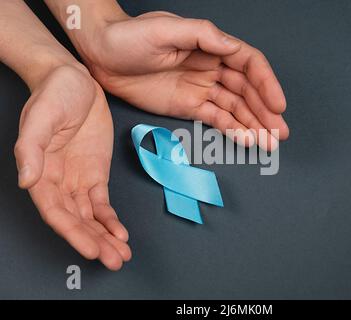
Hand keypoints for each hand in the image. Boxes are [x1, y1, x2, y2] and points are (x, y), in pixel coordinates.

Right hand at [14, 65, 130, 269]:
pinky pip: (102, 202)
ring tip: (120, 254)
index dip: (72, 233)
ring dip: (104, 237)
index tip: (91, 250)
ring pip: (90, 216)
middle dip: (94, 242)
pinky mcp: (95, 173)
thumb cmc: (53, 95)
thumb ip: (31, 149)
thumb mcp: (40, 118)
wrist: (74, 81)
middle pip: (75, 220)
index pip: (55, 211)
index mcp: (41, 172)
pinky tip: (120, 233)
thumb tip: (27, 181)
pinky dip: (111, 219)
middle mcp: (58, 181)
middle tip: (113, 260)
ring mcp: (78, 179)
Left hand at [69, 10, 289, 149]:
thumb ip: (201, 36)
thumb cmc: (130, 36)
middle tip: (280, 133)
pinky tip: (245, 140)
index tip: (277, 105)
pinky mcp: (188, 106)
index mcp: (211, 46)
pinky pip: (215, 119)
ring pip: (235, 108)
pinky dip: (231, 130)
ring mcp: (201, 88)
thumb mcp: (165, 29)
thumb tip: (232, 47)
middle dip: (265, 112)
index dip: (267, 84)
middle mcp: (211, 67)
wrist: (101, 55)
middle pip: (247, 91)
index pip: (249, 64)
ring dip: (253, 125)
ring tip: (269, 143)